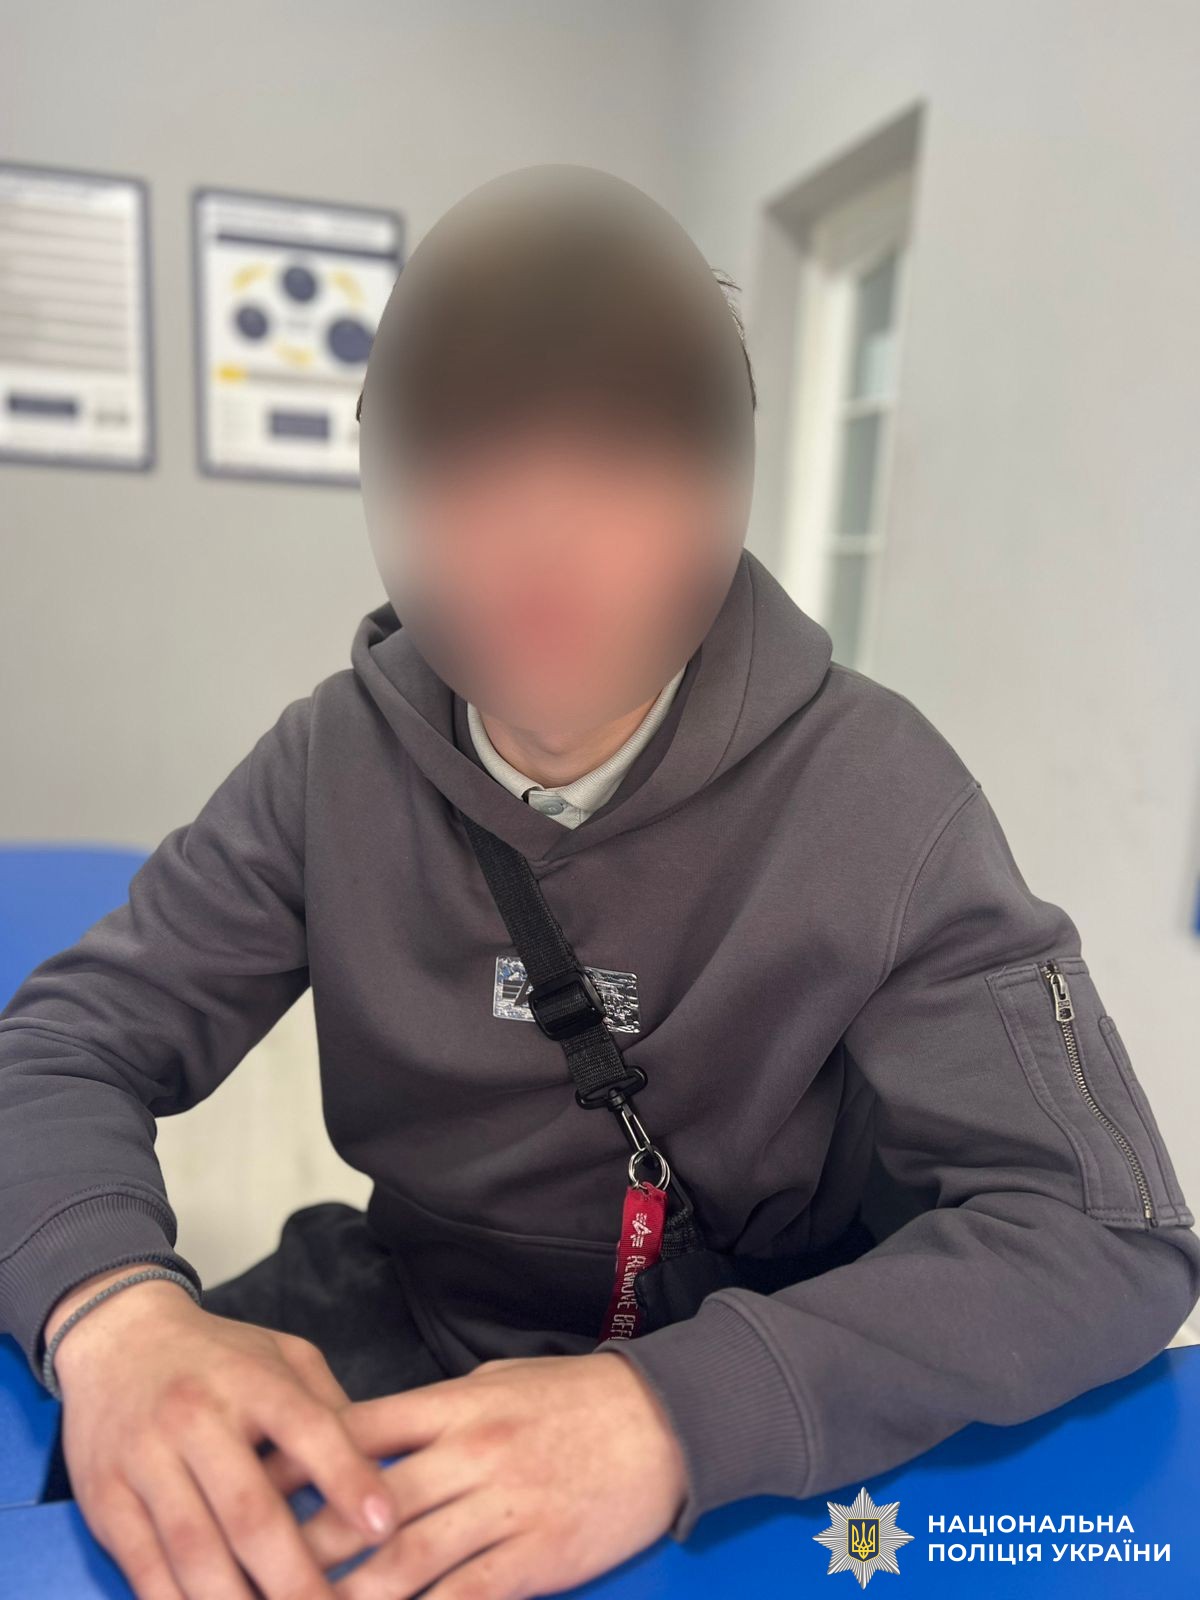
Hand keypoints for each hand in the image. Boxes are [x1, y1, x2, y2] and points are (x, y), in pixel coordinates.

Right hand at [50, 1274, 400, 1597]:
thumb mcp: (282, 1355)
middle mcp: (196, 1418)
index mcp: (251, 1380)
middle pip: (250, 1511)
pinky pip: (145, 1566)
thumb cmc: (217, 1356)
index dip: (348, 1478)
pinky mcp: (105, 1499)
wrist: (116, 1337)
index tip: (384, 1527)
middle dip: (295, 1577)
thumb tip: (375, 1473)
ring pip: (195, 1550)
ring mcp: (145, 1459)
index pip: (308, 1428)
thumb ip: (327, 1407)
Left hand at [262, 1350, 689, 1597]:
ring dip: (345, 1595)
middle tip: (248, 1569)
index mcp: (456, 1404)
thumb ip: (435, 1411)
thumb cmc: (576, 1398)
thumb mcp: (499, 1380)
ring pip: (403, 1561)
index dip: (298, 1463)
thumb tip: (370, 1434)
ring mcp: (501, 1508)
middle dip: (301, 1543)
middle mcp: (468, 1454)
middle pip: (365, 1503)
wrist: (664, 1421)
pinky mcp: (533, 1558)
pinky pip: (464, 1598)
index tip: (246, 1487)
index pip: (357, 1430)